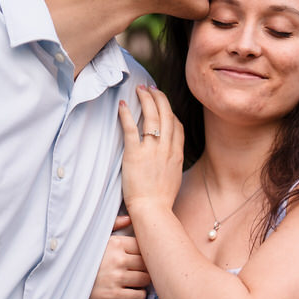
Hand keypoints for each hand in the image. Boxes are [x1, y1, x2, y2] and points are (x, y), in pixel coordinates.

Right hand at [87, 215, 149, 298]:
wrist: (62, 280)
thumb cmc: (81, 258)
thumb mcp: (94, 238)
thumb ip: (113, 225)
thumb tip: (129, 219)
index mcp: (115, 243)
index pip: (143, 246)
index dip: (143, 252)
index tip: (138, 257)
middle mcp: (118, 260)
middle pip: (147, 263)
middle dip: (145, 267)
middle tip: (138, 270)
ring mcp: (117, 278)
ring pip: (146, 279)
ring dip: (142, 281)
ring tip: (134, 280)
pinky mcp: (114, 296)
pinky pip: (139, 296)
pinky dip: (138, 295)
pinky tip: (131, 292)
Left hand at [117, 85, 183, 218]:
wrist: (153, 210)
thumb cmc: (161, 200)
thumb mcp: (173, 179)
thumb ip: (171, 164)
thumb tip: (168, 159)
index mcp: (176, 154)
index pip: (176, 126)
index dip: (170, 111)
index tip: (163, 104)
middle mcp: (166, 148)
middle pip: (166, 115)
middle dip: (159, 98)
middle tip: (151, 88)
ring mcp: (151, 150)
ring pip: (152, 117)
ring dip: (146, 100)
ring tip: (140, 89)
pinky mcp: (135, 154)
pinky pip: (131, 129)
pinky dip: (126, 115)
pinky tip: (122, 105)